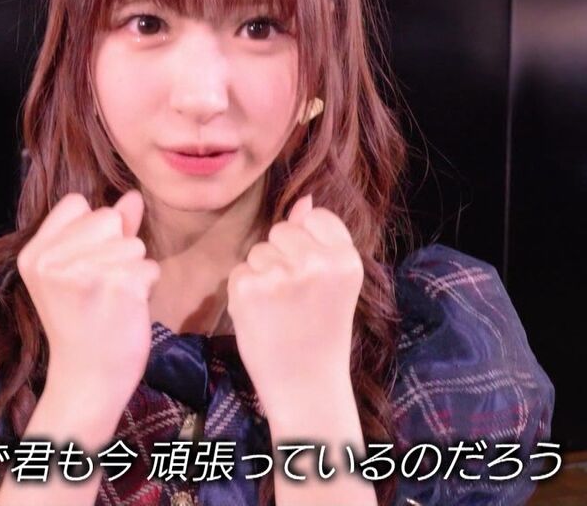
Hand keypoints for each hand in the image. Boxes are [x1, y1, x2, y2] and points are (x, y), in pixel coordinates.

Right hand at [17, 190, 159, 414]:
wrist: (88, 379)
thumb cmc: (85, 323)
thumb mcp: (79, 271)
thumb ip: (107, 230)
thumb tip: (133, 195)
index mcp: (34, 253)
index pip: (77, 204)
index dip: (93, 229)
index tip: (84, 266)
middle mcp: (52, 260)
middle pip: (108, 217)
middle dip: (117, 247)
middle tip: (101, 286)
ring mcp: (84, 272)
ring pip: (133, 243)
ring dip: (134, 269)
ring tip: (113, 299)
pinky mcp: (118, 287)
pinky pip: (149, 267)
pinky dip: (147, 286)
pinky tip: (127, 309)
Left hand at [227, 195, 363, 423]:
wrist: (306, 386)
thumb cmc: (321, 333)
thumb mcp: (333, 283)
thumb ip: (319, 240)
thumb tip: (304, 200)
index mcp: (346, 259)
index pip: (316, 218)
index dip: (308, 243)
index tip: (313, 276)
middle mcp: (316, 263)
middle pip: (282, 230)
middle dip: (282, 256)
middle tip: (294, 297)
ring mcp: (280, 275)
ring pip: (258, 250)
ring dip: (262, 274)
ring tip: (279, 309)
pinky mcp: (248, 288)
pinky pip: (239, 271)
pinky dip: (244, 292)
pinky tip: (262, 316)